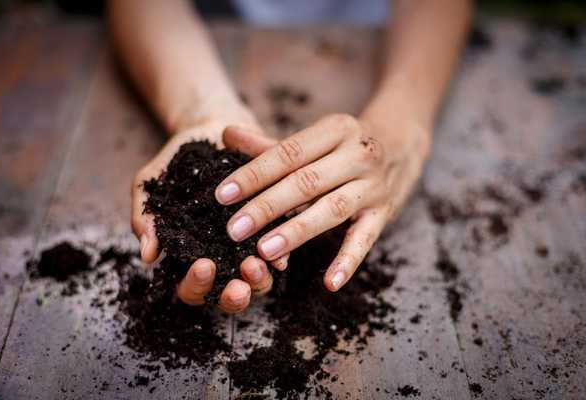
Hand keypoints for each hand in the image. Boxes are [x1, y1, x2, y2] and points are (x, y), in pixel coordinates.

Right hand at [131, 119, 282, 312]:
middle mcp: (221, 259)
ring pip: (257, 281)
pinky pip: (280, 250)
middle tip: (238, 286)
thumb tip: (147, 255)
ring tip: (257, 266)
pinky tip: (281, 254)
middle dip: (233, 297)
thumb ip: (144, 219)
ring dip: (259, 282)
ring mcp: (248, 247)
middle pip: (227, 295)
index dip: (196, 286)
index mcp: (189, 257)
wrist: (209, 130)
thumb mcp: (150, 186)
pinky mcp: (272, 229)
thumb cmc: (174, 163)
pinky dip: (281, 256)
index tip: (203, 266)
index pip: (190, 290)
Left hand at [215, 113, 430, 290]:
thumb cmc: (343, 145)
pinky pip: (365, 240)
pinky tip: (329, 283)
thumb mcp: (314, 138)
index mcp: (335, 129)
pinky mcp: (384, 213)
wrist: (401, 144)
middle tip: (234, 230)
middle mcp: (358, 154)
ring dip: (296, 231)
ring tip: (264, 251)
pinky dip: (348, 262)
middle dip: (267, 207)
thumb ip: (269, 144)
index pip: (288, 153)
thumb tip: (225, 133)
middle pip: (306, 182)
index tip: (222, 195)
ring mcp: (374, 185)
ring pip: (331, 209)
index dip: (254, 174)